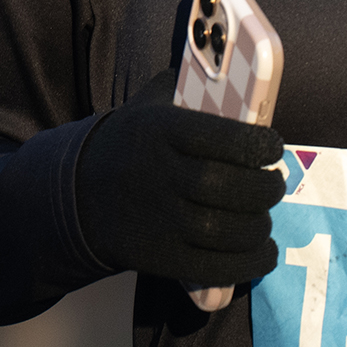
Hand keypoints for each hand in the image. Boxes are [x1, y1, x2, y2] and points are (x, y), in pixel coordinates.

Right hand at [73, 77, 284, 293]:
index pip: (228, 137)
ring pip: (230, 230)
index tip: (272, 147)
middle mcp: (159, 174)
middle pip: (233, 187)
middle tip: (273, 185)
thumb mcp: (146, 107)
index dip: (262, 145)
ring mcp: (158, 220)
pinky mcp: (159, 257)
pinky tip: (261, 250)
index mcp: (160, 130)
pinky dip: (251, 262)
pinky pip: (218, 267)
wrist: (73, 195)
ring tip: (262, 217)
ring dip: (260, 226)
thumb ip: (187, 91)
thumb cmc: (128, 147)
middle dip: (267, 189)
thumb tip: (237, 79)